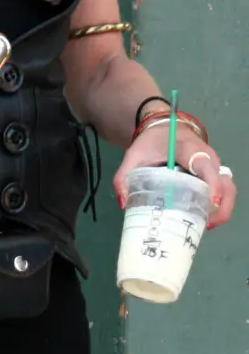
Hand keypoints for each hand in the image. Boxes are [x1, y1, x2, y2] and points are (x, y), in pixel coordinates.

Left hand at [113, 123, 236, 229]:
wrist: (164, 127)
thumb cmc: (151, 142)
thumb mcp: (134, 155)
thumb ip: (124, 176)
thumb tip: (124, 203)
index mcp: (188, 148)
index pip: (205, 165)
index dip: (212, 184)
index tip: (211, 202)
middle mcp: (207, 156)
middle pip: (224, 182)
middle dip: (221, 206)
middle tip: (206, 224)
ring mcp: (213, 165)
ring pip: (228, 188)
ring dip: (222, 209)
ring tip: (205, 225)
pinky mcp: (214, 173)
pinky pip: (224, 190)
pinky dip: (219, 207)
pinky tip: (204, 219)